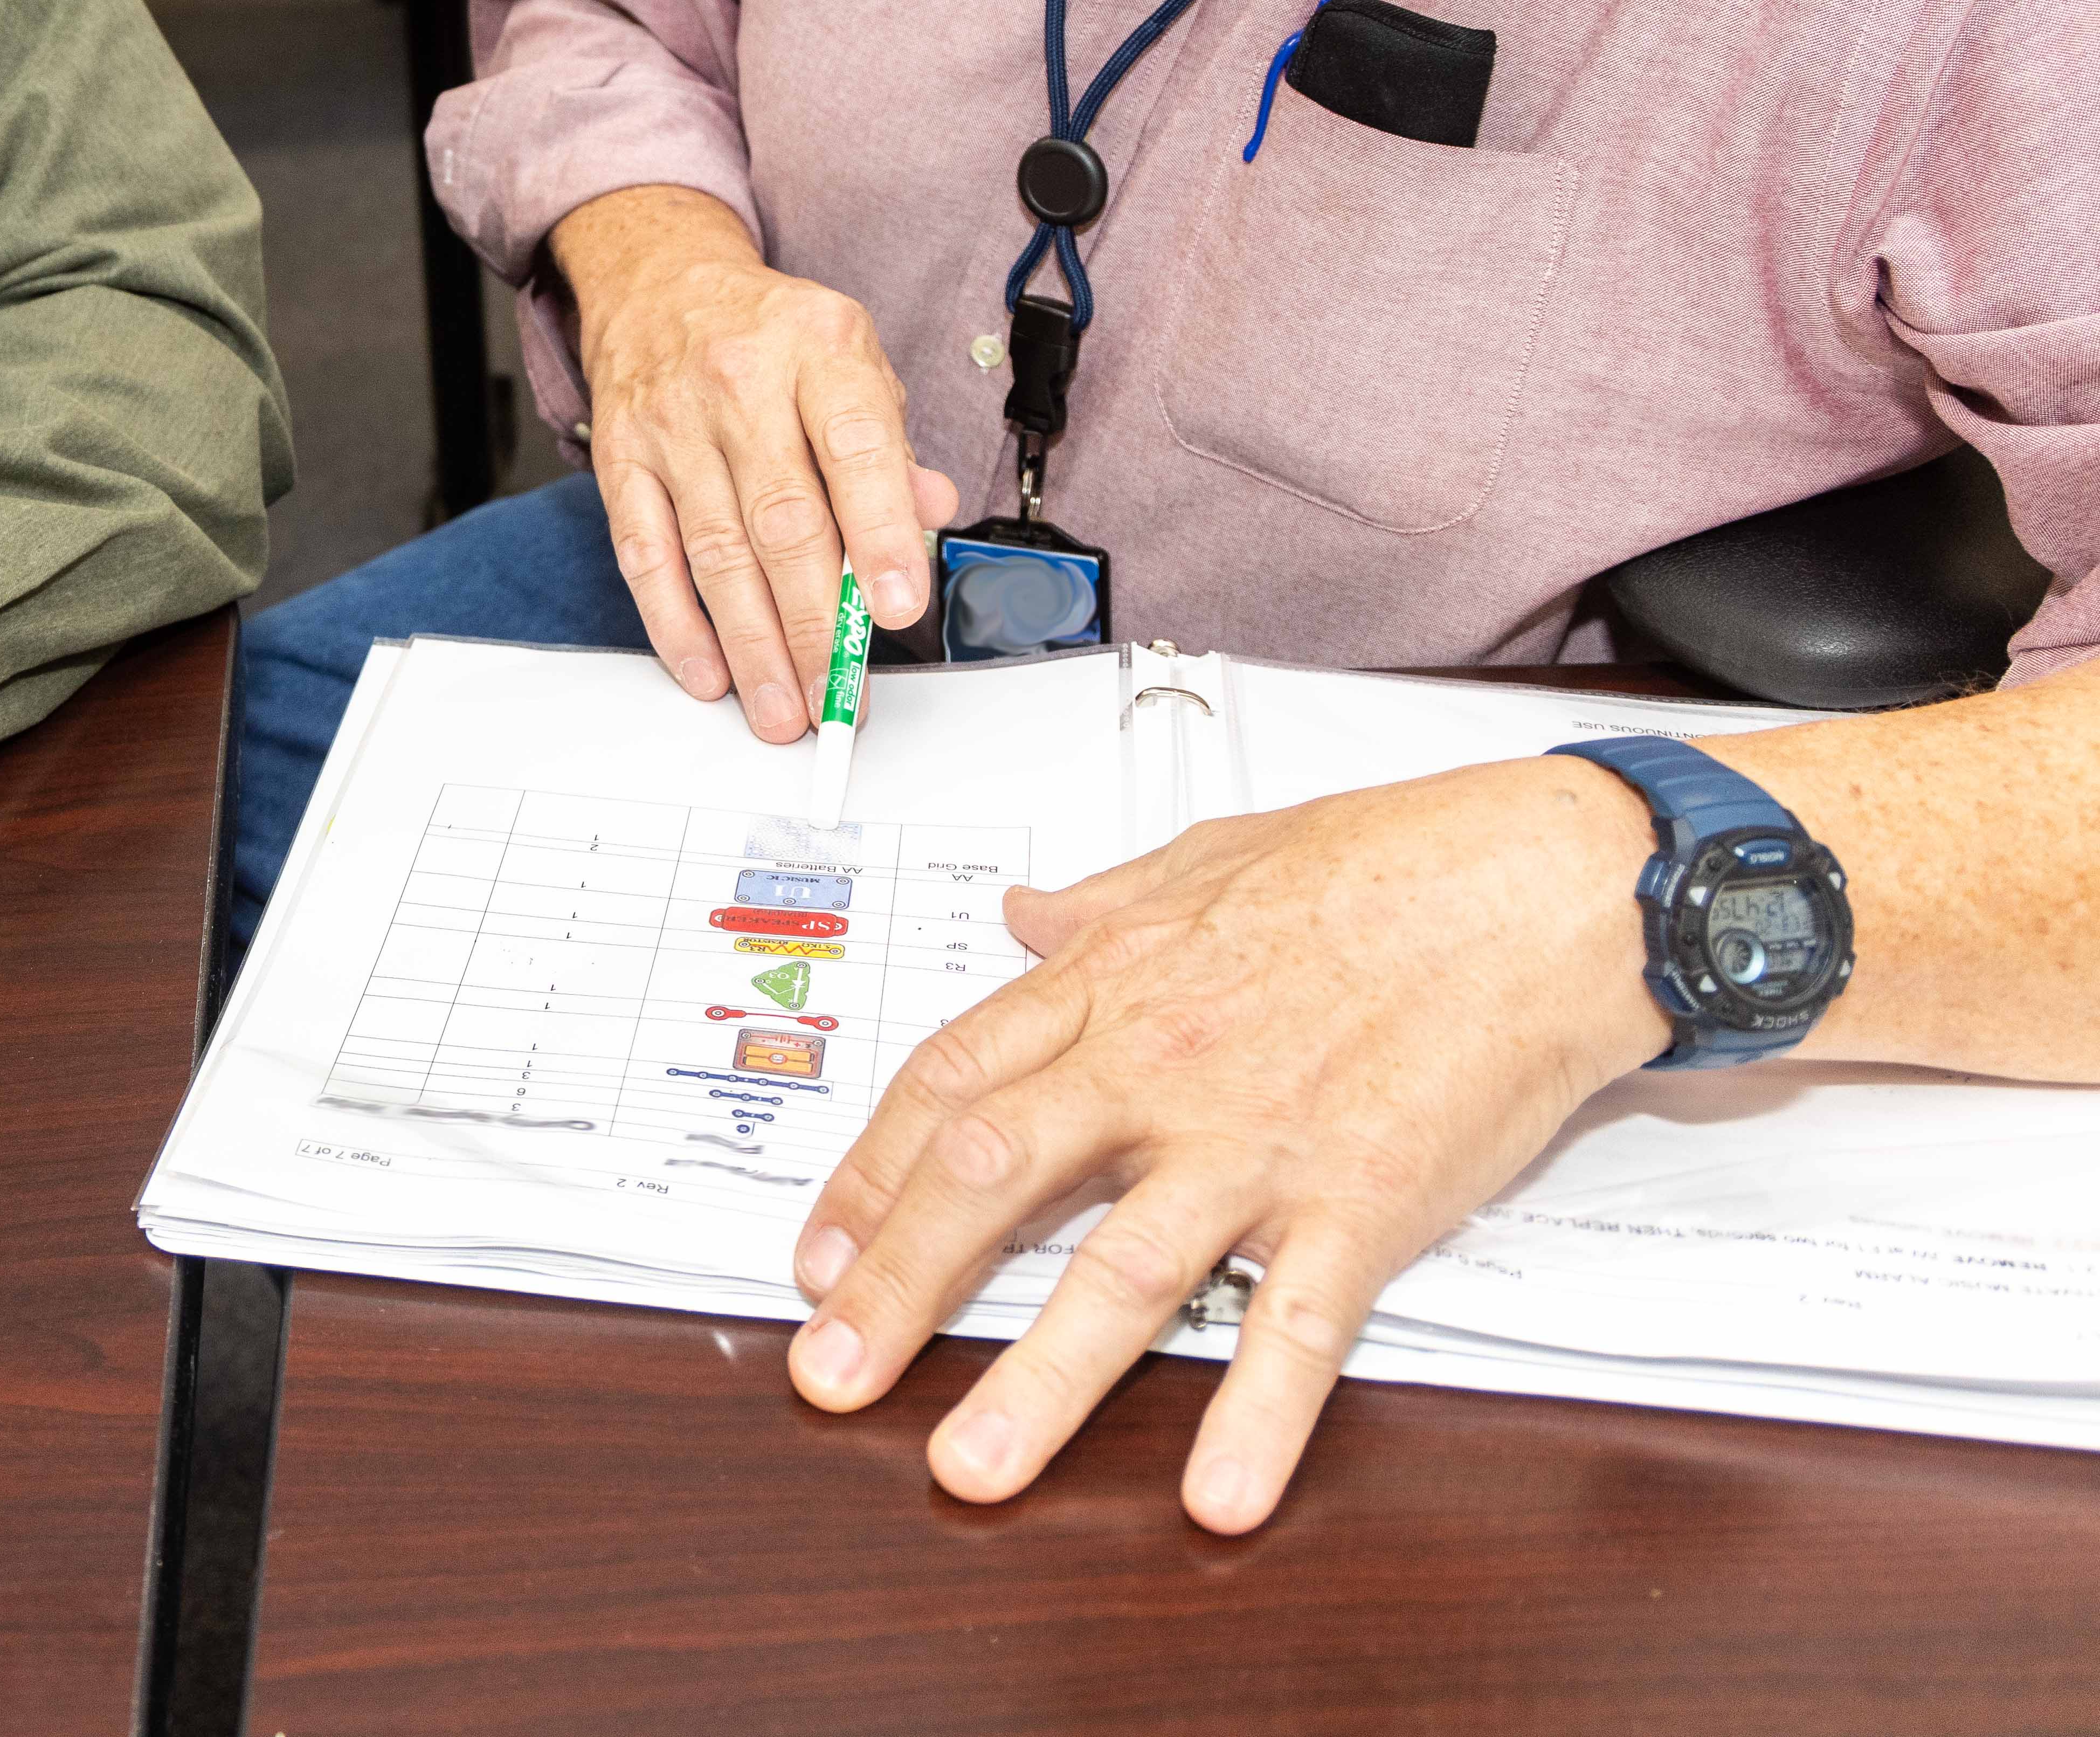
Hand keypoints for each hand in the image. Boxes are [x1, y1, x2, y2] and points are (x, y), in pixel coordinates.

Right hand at [551, 185, 959, 737]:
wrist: (658, 281)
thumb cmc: (771, 335)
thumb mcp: (853, 360)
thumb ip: (892, 445)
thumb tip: (926, 517)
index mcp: (819, 348)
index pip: (856, 446)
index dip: (879, 533)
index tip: (896, 608)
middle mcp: (741, 381)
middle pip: (783, 519)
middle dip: (814, 624)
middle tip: (837, 697)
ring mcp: (673, 423)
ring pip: (717, 551)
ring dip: (752, 645)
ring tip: (782, 710)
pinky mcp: (621, 459)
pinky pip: (646, 554)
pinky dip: (676, 624)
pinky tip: (708, 672)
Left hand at [785, 757, 1664, 1530]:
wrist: (1536, 889)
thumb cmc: (1384, 865)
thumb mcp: (1204, 859)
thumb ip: (1098, 904)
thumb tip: (1020, 916)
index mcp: (1112, 985)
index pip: (950, 1086)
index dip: (869, 1177)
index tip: (817, 1253)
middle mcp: (1161, 1066)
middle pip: (990, 1177)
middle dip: (898, 1286)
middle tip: (830, 1372)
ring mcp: (1257, 1143)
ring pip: (1120, 1273)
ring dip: (1039, 1384)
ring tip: (969, 1469)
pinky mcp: (1362, 1202)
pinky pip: (1298, 1326)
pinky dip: (1257, 1416)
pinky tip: (1216, 1494)